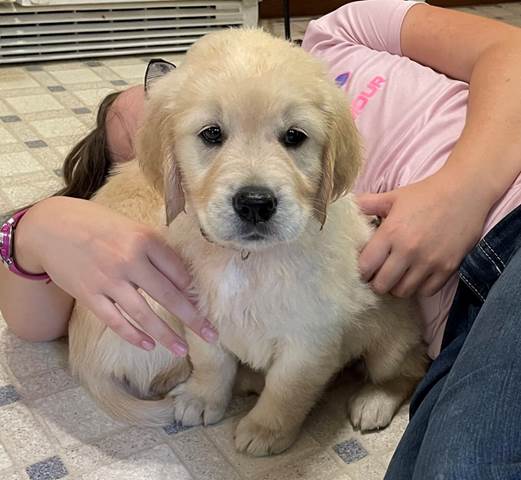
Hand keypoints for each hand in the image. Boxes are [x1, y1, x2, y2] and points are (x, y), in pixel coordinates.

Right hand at [16, 196, 216, 354]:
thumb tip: (182, 277)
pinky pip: (115, 321)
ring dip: (165, 335)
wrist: (50, 226)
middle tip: (212, 336)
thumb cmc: (98, 224)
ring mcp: (108, 280)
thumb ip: (155, 249)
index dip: (193, 292)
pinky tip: (148, 345)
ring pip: (143, 315)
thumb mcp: (132, 227)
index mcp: (144, 239)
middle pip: (169, 296)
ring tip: (182, 350)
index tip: (206, 306)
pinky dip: (132, 335)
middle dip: (193, 319)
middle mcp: (128, 260)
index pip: (178, 271)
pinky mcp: (89, 295)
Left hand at [356, 170, 488, 297]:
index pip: (365, 267)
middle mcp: (408, 250)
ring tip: (396, 276)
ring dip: (396, 287)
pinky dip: (418, 288)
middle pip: (382, 285)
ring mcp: (429, 262)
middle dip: (377, 282)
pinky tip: (415, 276)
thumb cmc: (425, 194)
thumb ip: (366, 204)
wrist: (465, 191)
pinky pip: (426, 292)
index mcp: (391, 233)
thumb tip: (345, 205)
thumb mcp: (392, 196)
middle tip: (379, 275)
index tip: (364, 268)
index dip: (361, 271)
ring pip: (403, 292)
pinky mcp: (448, 268)